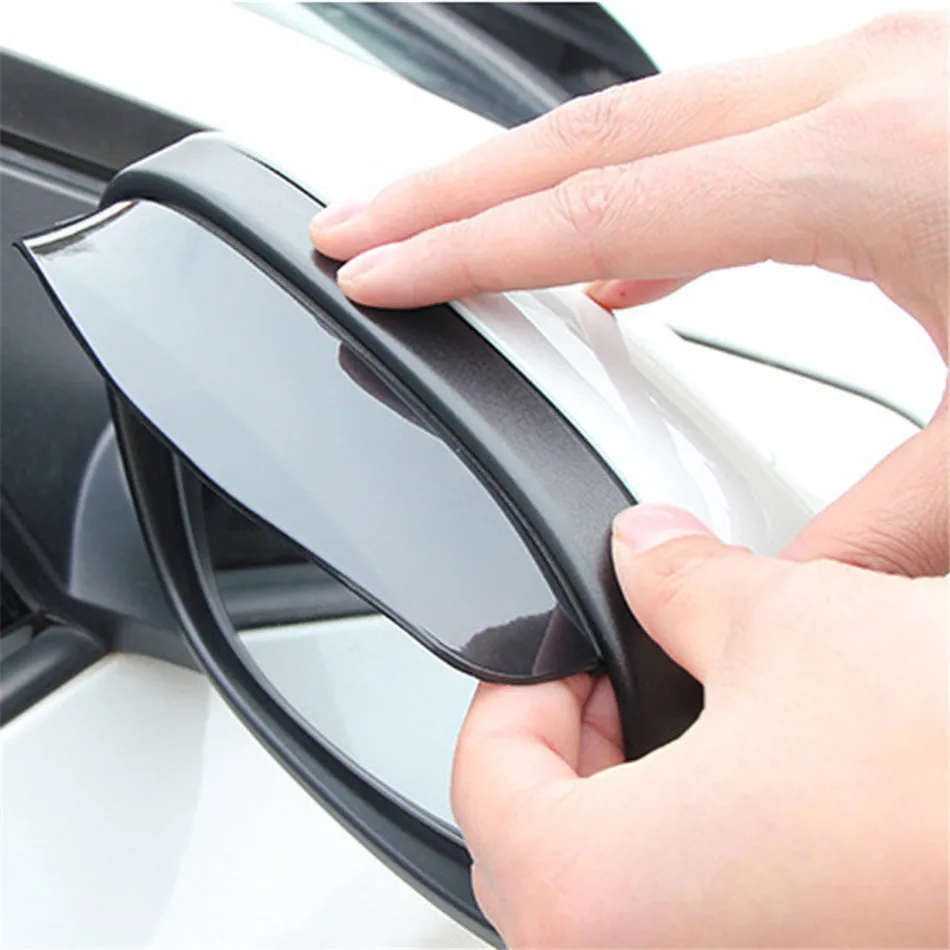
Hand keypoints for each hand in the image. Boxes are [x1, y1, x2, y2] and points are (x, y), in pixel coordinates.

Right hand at [310, 10, 948, 577]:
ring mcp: (878, 75)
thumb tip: (768, 593)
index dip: (466, 248)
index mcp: (870, 169)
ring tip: (452, 233)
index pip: (604, 211)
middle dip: (453, 185)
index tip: (374, 273)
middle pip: (594, 133)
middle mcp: (863, 90)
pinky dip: (642, 195)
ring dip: (534, 177)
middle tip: (355, 225)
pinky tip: (616, 263)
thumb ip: (867, 531)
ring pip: (652, 118)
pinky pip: (724, 136)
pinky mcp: (893, 97)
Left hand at [452, 504, 947, 947]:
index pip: (486, 775)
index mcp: (601, 900)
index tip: (571, 651)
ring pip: (610, 895)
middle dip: (576, 743)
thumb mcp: (794, 628)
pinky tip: (762, 797)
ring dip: (634, 803)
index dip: (520, 686)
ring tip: (702, 728)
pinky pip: (695, 924)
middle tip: (630, 680)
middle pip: (537, 843)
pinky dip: (697, 863)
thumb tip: (646, 549)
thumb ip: (683, 580)